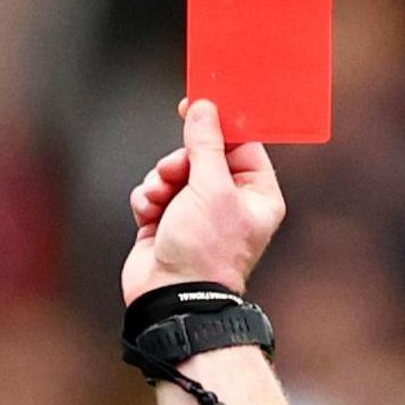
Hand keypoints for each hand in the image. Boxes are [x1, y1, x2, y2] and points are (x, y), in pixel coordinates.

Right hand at [125, 97, 286, 304]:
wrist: (171, 299)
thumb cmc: (204, 251)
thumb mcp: (211, 188)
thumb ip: (207, 144)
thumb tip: (204, 108)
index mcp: (257, 195)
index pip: (241, 144)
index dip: (219, 124)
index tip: (196, 105)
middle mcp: (229, 203)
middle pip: (202, 154)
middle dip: (181, 162)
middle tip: (175, 173)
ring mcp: (197, 213)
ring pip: (173, 171)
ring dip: (160, 181)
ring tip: (160, 201)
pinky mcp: (167, 223)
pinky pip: (154, 192)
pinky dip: (147, 200)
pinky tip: (149, 216)